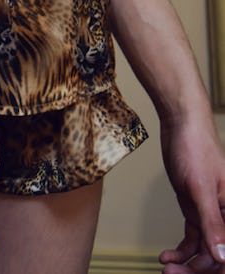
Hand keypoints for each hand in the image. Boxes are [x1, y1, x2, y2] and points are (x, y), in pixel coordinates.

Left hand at [158, 114, 224, 271]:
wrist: (180, 124)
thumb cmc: (195, 148)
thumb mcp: (202, 188)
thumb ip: (213, 224)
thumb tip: (223, 258)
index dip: (216, 269)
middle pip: (218, 257)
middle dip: (197, 271)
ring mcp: (211, 215)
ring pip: (204, 252)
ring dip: (187, 264)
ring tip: (166, 269)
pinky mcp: (196, 210)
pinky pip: (193, 240)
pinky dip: (181, 251)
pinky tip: (165, 256)